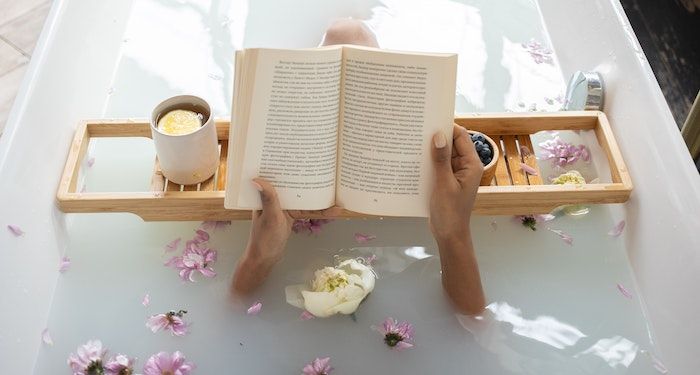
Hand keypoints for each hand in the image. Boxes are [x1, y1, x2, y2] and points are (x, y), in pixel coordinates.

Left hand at [231, 178, 340, 295]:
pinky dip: (319, 210)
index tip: (306, 161)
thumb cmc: (264, 238)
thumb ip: (268, 198)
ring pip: (304, 197)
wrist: (265, 259)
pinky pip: (307, 209)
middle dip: (311, 180)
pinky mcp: (291, 215)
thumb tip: (257, 179)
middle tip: (329, 172)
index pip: (281, 177)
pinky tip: (334, 210)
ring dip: (318, 196)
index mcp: (266, 194)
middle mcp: (275, 197)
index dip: (292, 168)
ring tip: (336, 192)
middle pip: (296, 185)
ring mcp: (284, 206)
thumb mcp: (269, 217)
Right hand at [429, 125, 485, 314]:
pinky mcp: (446, 181)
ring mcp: (455, 174)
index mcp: (471, 164)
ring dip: (430, 150)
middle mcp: (465, 166)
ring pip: (443, 155)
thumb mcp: (444, 184)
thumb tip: (438, 135)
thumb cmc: (450, 212)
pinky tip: (413, 160)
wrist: (449, 235)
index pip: (461, 136)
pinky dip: (428, 162)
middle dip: (436, 137)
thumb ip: (441, 160)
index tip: (429, 119)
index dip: (446, 126)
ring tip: (412, 142)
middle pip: (451, 144)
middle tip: (416, 128)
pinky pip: (437, 166)